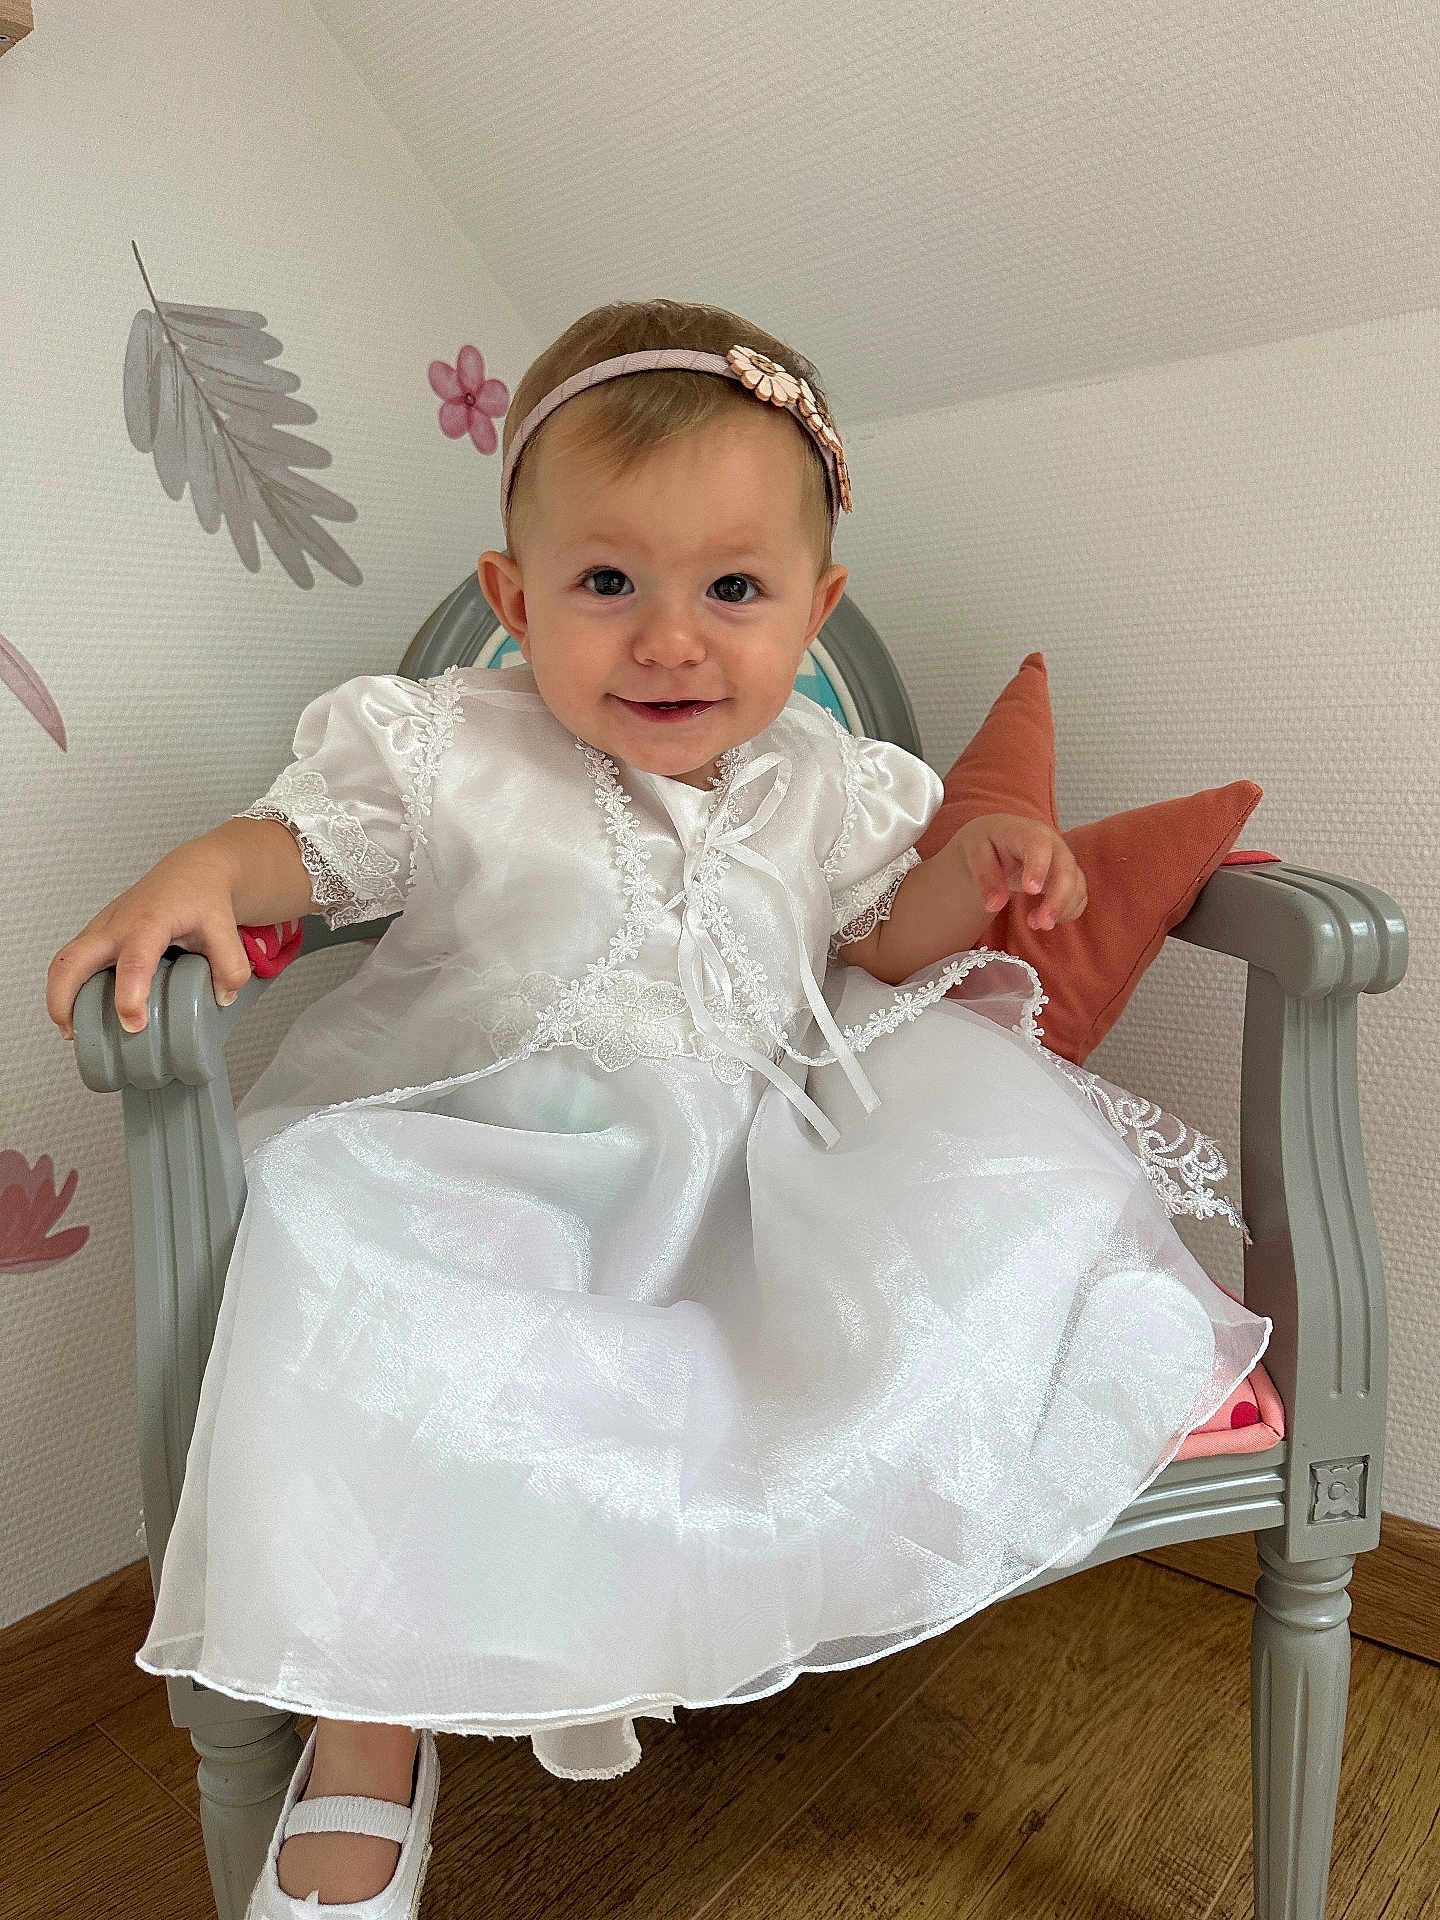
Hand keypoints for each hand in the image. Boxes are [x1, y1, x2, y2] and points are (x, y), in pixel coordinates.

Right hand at [45, 845, 252, 1039]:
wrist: (191, 872)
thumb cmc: (201, 897)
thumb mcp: (225, 929)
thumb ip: (230, 966)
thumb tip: (221, 998)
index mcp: (150, 922)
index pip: (133, 961)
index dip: (130, 995)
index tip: (133, 1024)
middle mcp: (117, 924)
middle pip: (73, 959)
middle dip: (64, 998)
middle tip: (74, 1032)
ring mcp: (102, 929)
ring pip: (65, 960)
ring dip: (59, 995)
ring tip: (72, 1029)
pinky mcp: (98, 935)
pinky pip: (73, 960)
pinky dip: (69, 985)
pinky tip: (82, 1009)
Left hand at [952, 813, 1087, 931]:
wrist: (1001, 837)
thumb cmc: (989, 843)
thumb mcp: (975, 853)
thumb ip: (985, 877)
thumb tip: (994, 905)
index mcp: (1028, 833)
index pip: (1039, 846)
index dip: (1038, 868)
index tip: (1031, 891)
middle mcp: (1054, 845)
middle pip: (1066, 869)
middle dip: (1057, 899)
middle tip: (1041, 923)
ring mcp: (1065, 861)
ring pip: (1076, 885)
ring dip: (1061, 909)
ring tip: (1035, 924)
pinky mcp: (1070, 877)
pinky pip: (1079, 896)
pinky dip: (1067, 912)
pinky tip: (1045, 920)